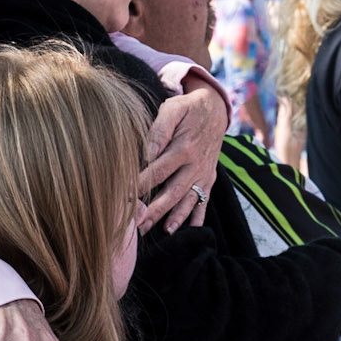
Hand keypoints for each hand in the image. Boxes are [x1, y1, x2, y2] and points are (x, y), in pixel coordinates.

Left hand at [140, 84, 226, 232]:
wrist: (216, 109)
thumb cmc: (188, 109)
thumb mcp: (173, 109)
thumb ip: (160, 129)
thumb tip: (147, 152)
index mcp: (183, 149)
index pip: (157, 172)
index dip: (140, 186)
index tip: (124, 200)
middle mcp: (195, 165)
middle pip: (171, 192)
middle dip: (154, 210)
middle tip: (136, 225)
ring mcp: (203, 174)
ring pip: (187, 200)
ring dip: (174, 218)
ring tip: (160, 231)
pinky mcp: (209, 179)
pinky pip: (204, 201)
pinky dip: (197, 217)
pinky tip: (187, 230)